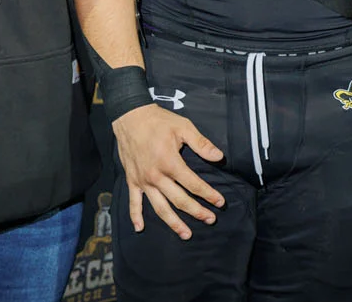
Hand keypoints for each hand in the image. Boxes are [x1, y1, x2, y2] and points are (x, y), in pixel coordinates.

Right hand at [113, 103, 225, 238]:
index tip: (220, 202)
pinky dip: (135, 216)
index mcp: (170, 162)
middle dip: (197, 211)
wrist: (131, 117)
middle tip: (210, 219)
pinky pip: (133, 202)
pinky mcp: (132, 180)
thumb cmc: (159, 121)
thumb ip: (201, 143)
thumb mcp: (183, 127)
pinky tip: (140, 229)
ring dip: (174, 223)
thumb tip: (219, 157)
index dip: (209, 194)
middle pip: (179, 200)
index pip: (193, 184)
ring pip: (160, 207)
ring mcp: (143, 181)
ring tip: (186, 234)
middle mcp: (156, 176)